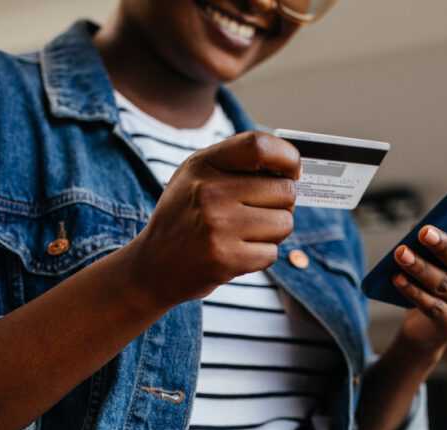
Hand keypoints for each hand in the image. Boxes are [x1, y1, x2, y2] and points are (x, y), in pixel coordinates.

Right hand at [125, 131, 300, 309]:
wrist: (153, 267)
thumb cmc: (186, 217)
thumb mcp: (197, 178)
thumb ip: (237, 165)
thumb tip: (293, 168)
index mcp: (203, 165)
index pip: (258, 146)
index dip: (287, 157)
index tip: (293, 171)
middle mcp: (209, 192)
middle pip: (284, 191)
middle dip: (283, 204)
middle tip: (261, 212)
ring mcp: (217, 227)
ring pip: (284, 223)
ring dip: (274, 232)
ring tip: (246, 234)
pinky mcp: (225, 260)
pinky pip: (272, 253)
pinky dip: (261, 256)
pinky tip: (237, 253)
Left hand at [392, 195, 446, 357]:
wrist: (424, 328)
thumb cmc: (431, 282)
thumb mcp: (437, 258)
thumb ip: (436, 240)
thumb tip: (422, 227)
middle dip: (445, 245)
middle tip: (424, 232)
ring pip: (445, 283)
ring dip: (421, 267)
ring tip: (400, 253)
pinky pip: (431, 304)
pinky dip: (412, 290)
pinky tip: (398, 278)